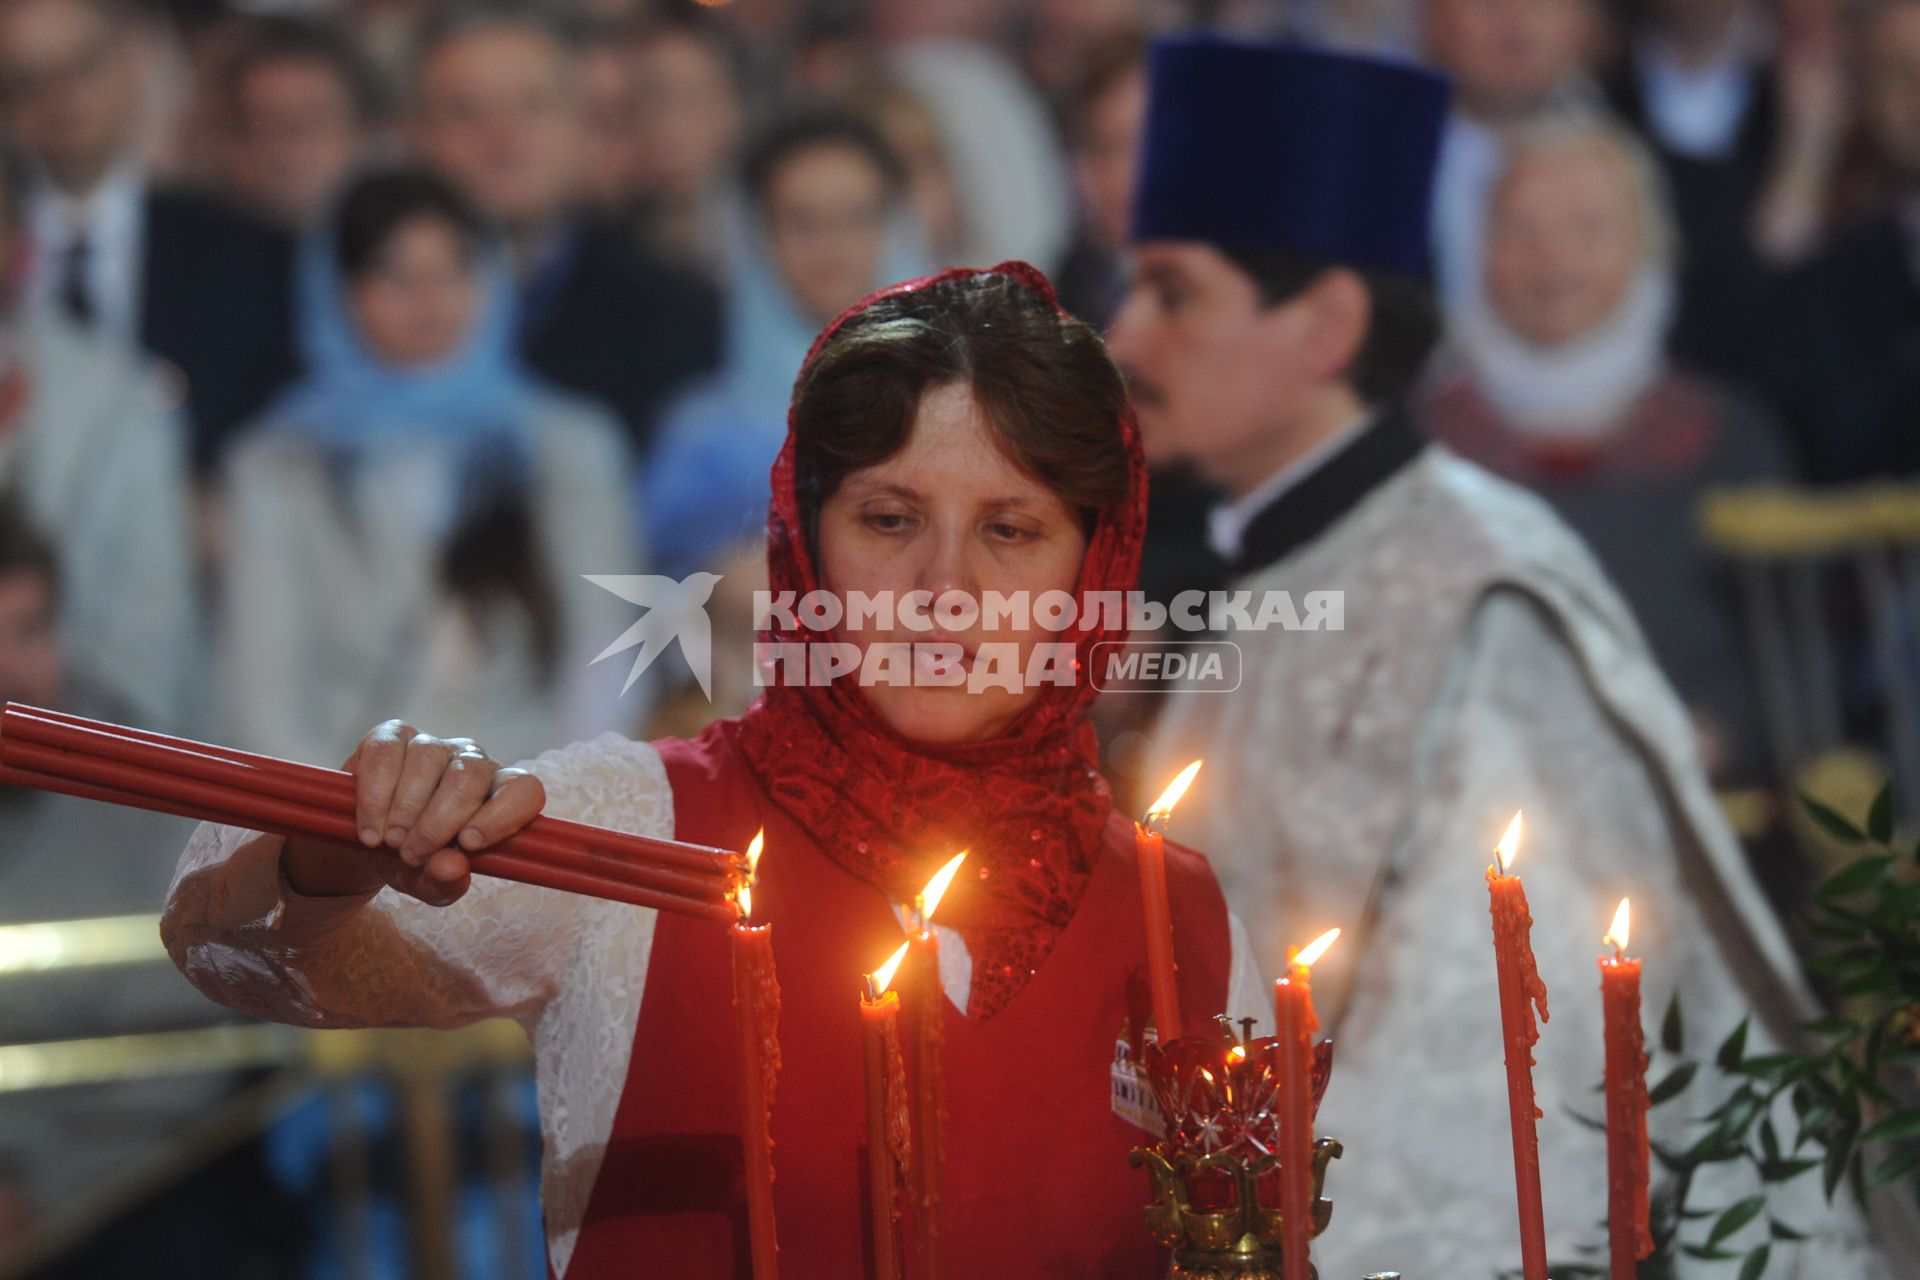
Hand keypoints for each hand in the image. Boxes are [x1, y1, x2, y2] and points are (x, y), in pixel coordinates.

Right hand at [279, 720, 545, 907]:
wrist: (364, 842)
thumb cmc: (411, 861)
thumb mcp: (428, 882)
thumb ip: (445, 882)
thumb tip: (452, 868)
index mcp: (498, 795)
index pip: (524, 791)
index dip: (502, 815)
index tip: (468, 844)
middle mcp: (473, 762)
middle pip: (470, 776)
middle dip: (437, 822)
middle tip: (411, 854)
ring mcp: (434, 745)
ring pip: (429, 759)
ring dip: (404, 808)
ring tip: (388, 842)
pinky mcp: (392, 736)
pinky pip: (386, 753)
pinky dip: (374, 794)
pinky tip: (369, 826)